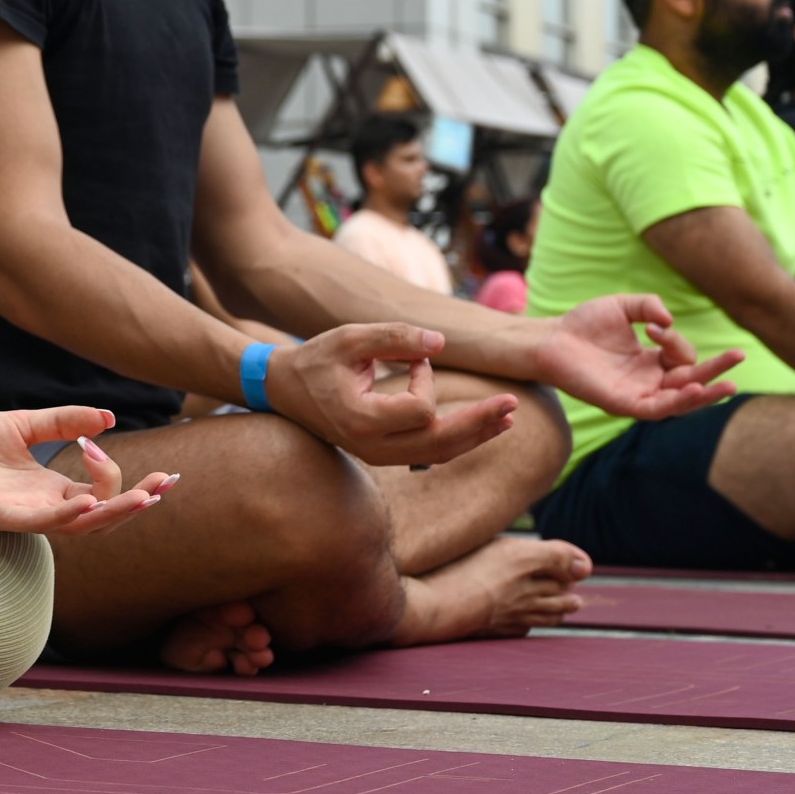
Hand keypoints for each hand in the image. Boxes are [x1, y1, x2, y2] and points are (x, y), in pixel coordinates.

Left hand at [0, 406, 170, 535]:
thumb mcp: (21, 425)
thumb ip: (62, 422)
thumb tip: (108, 417)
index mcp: (47, 489)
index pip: (102, 495)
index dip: (130, 483)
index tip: (147, 458)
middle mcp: (40, 508)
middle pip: (100, 517)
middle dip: (136, 502)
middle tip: (165, 485)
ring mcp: (19, 517)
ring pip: (77, 528)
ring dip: (112, 514)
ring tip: (143, 497)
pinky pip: (37, 523)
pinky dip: (65, 515)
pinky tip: (87, 503)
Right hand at [263, 323, 518, 467]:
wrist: (282, 390)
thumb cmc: (315, 359)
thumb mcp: (350, 338)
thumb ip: (395, 337)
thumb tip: (442, 342)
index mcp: (362, 420)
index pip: (420, 409)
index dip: (425, 377)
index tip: (413, 357)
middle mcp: (372, 447)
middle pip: (440, 443)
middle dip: (479, 423)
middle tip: (513, 403)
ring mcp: (377, 456)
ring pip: (438, 455)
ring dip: (475, 436)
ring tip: (507, 419)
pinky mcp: (383, 455)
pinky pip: (428, 455)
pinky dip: (457, 441)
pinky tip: (481, 428)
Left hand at [526, 296, 746, 419]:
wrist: (551, 339)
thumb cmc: (584, 324)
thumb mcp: (624, 306)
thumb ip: (648, 306)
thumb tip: (669, 321)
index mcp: (652, 361)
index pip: (681, 356)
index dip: (676, 341)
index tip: (655, 326)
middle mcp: (649, 381)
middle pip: (691, 381)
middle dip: (716, 371)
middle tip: (740, 357)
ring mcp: (638, 395)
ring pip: (680, 400)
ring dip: (704, 393)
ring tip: (729, 384)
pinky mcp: (624, 405)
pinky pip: (657, 409)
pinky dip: (677, 401)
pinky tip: (693, 390)